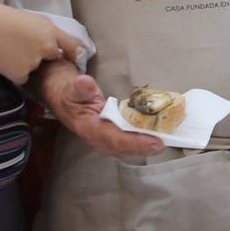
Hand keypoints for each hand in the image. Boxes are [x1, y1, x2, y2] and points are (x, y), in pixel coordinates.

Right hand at [0, 4, 73, 87]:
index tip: (71, 58)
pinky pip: (22, 77)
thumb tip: (50, 44)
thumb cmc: (0, 17)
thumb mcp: (29, 19)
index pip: (71, 46)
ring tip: (8, 51)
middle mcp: (47, 48)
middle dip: (43, 58)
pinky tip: (3, 60)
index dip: (72, 54)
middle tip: (23, 49)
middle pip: (52, 59)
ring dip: (25, 64)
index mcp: (50, 31)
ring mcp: (35, 62)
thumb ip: (43, 33)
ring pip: (35, 69)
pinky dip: (14, 73)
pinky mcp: (21, 74)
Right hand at [37, 61, 163, 157]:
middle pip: (123, 147)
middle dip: (143, 147)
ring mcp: (105, 141)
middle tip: (163, 143)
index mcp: (89, 128)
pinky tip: (158, 136)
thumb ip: (80, 87)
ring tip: (165, 140)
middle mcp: (98, 139)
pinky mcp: (112, 138)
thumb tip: (83, 82)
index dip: (134, 142)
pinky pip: (129, 143)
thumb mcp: (73, 87)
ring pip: (128, 148)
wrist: (64, 100)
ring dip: (146, 146)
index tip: (153, 142)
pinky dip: (144, 141)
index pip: (113, 138)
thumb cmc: (70, 94)